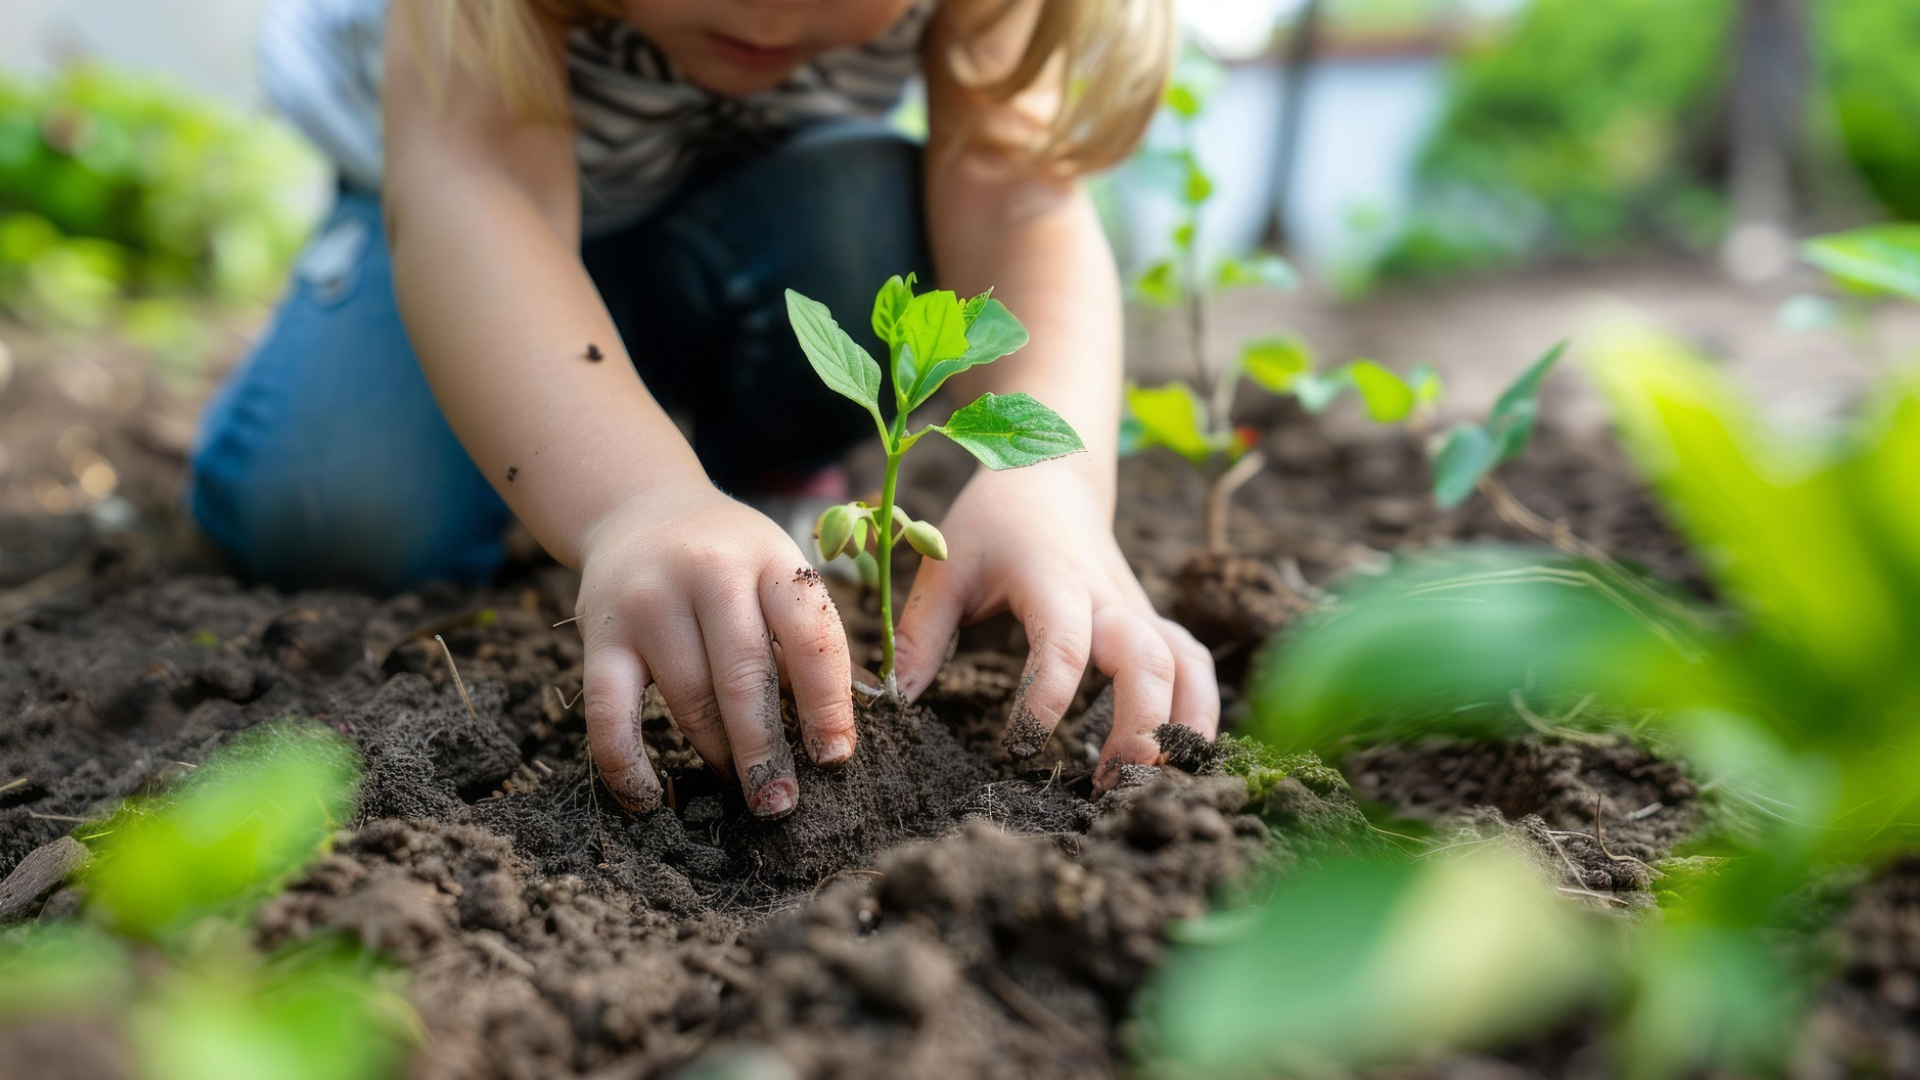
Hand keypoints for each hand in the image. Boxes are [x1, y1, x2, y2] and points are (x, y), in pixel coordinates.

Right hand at [573, 482, 856, 816]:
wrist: (640, 507)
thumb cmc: (731, 560)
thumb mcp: (778, 573)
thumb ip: (808, 642)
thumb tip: (838, 737)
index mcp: (770, 558)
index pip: (810, 635)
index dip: (827, 704)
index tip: (834, 759)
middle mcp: (709, 572)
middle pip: (744, 677)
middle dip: (766, 750)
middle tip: (781, 803)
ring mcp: (650, 601)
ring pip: (688, 699)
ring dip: (716, 755)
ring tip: (740, 789)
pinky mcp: (600, 631)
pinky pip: (609, 713)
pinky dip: (626, 764)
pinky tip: (648, 801)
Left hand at [893, 465, 1219, 789]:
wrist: (1052, 475)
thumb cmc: (994, 522)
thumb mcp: (946, 566)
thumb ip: (921, 633)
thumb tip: (896, 702)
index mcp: (1053, 581)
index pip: (1064, 643)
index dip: (1048, 698)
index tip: (1019, 746)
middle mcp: (1108, 598)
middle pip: (1148, 661)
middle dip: (1140, 725)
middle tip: (1110, 784)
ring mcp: (1138, 611)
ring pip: (1187, 664)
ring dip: (1182, 724)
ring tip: (1154, 781)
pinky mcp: (1151, 624)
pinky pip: (1192, 664)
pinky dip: (1198, 709)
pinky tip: (1179, 756)